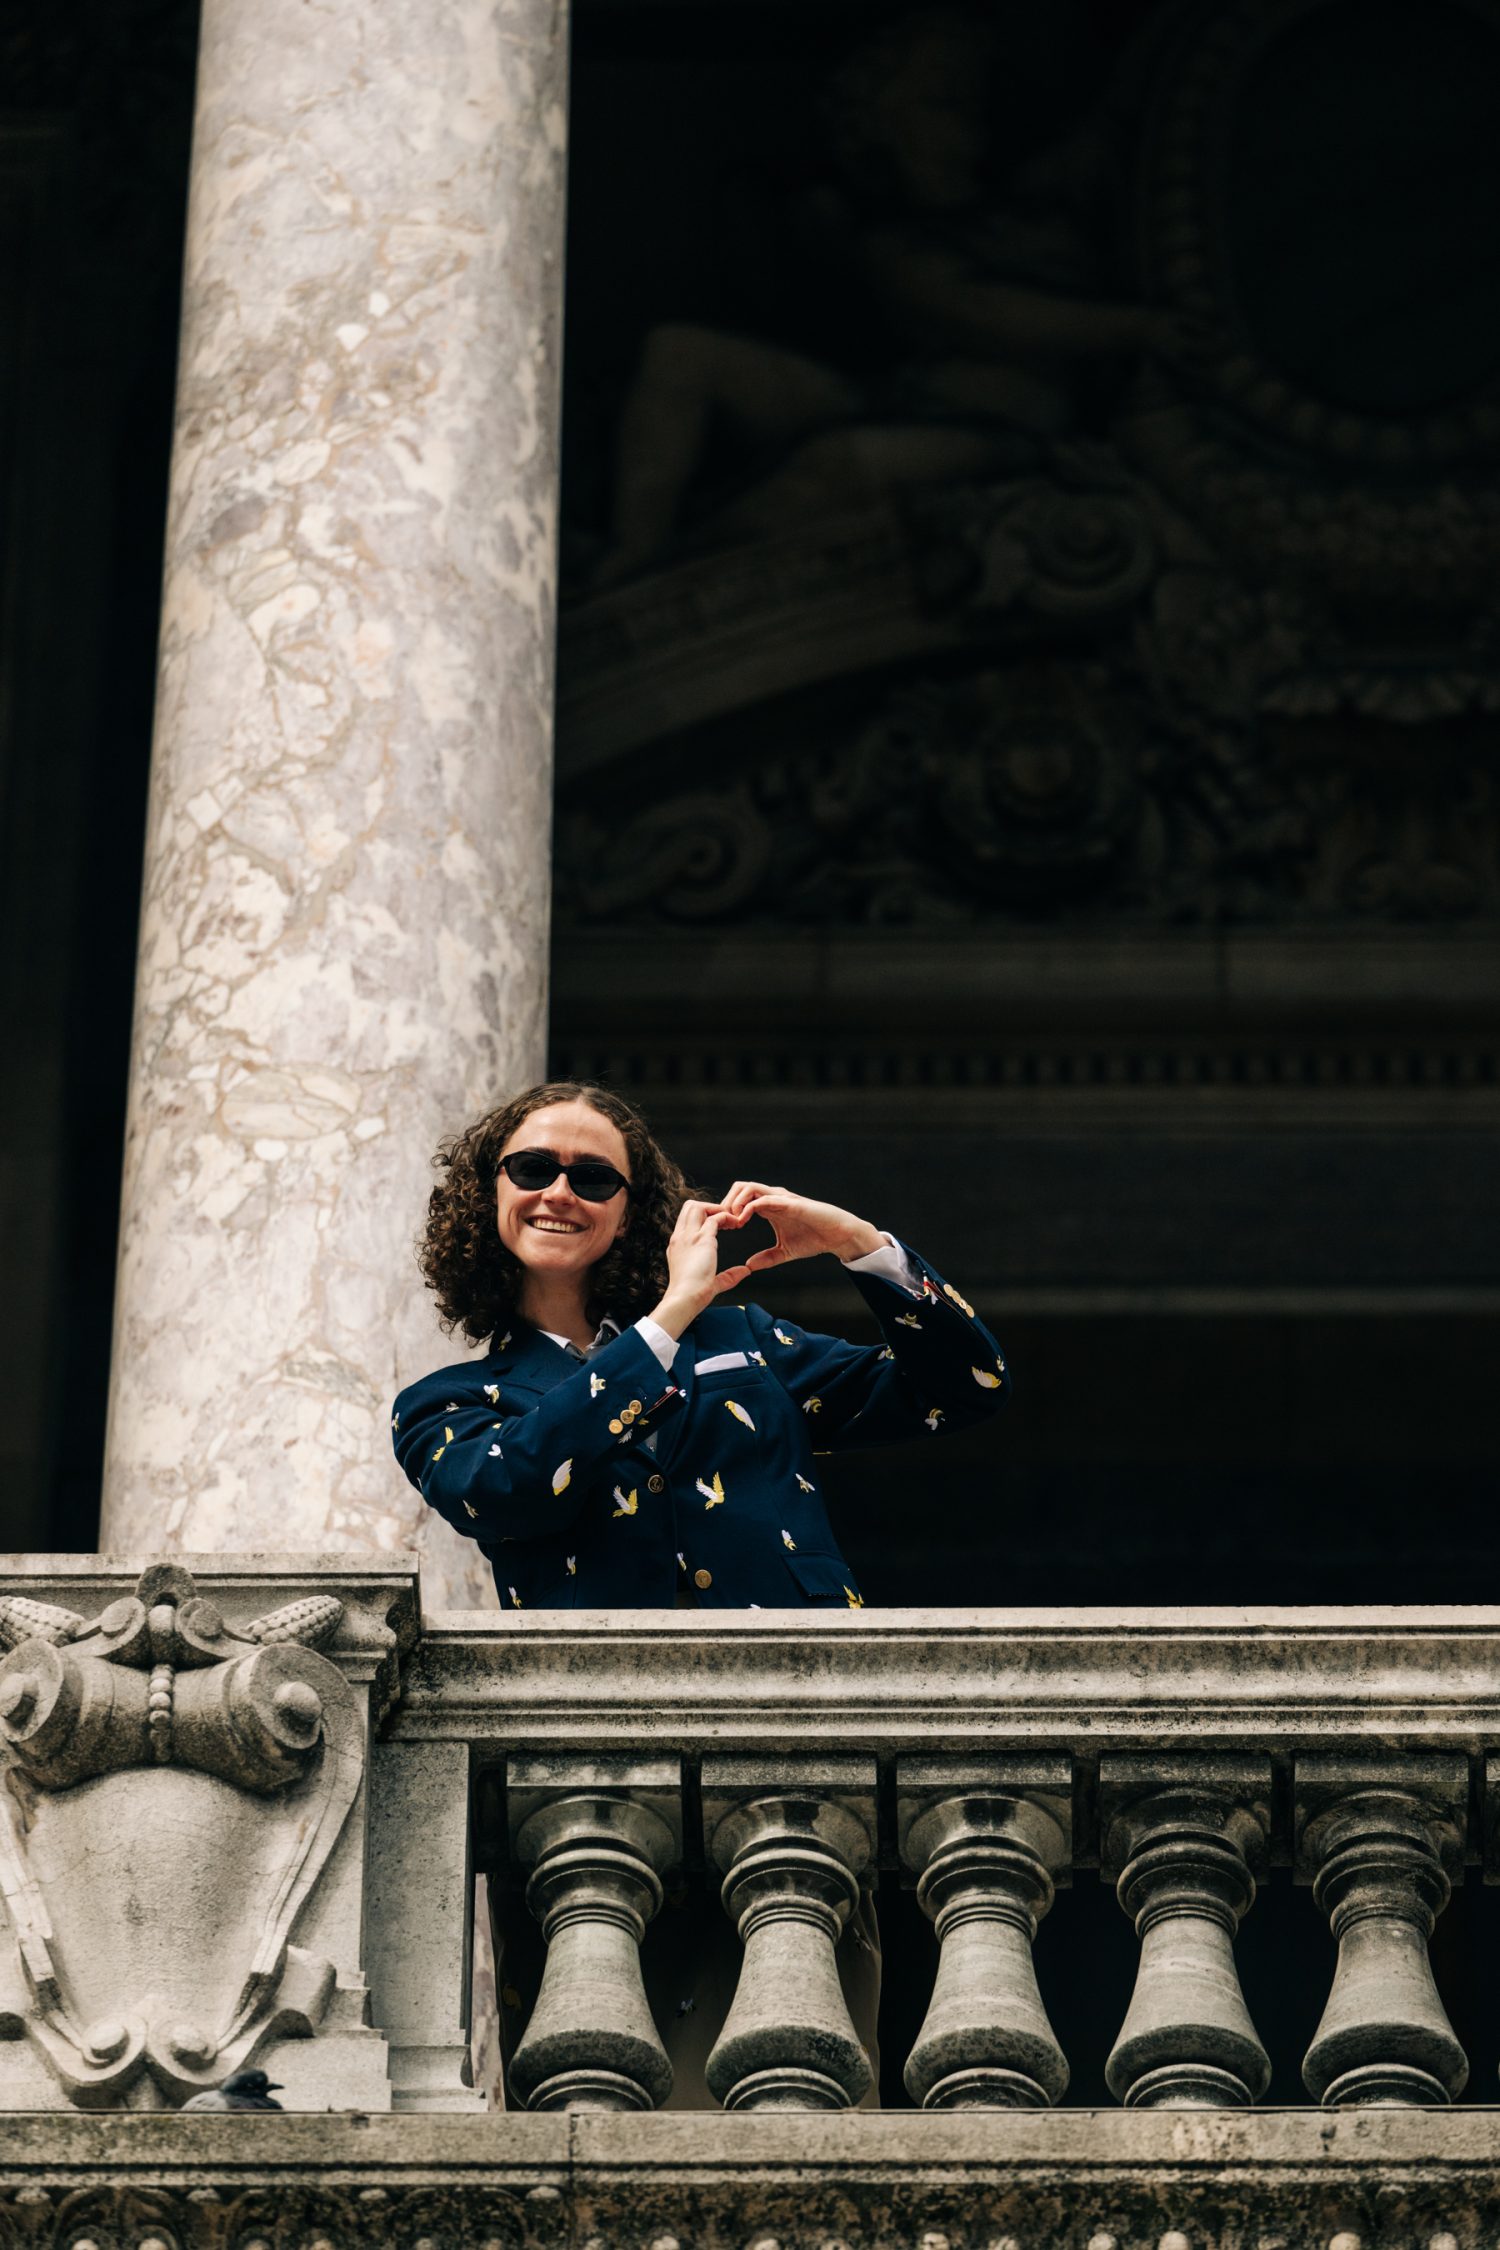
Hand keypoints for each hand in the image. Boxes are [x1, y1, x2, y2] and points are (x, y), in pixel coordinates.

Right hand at [650, 1198, 737, 1336]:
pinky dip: (727, 1217)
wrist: (684, 1299)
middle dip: (709, 1207)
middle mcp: (681, 1237)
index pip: (686, 1220)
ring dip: (716, 1209)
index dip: (703, 1218)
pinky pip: (715, 1217)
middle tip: (726, 1219)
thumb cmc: (692, 1295)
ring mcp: (689, 1236)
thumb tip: (745, 1271)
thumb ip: (729, 1275)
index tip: (719, 1226)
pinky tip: (736, 1225)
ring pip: (698, 1206)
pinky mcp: (701, 1239)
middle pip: (689, 1206)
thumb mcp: (712, 1281)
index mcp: (678, 1246)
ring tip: (731, 1220)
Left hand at [713, 1180, 881, 1286]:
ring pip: (748, 1187)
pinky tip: (742, 1221)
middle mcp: (772, 1198)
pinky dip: (749, 1207)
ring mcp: (780, 1197)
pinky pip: (763, 1198)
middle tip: (723, 1223)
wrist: (837, 1236)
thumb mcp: (784, 1252)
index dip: (728, 1211)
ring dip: (735, 1202)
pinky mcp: (789, 1202)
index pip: (740, 1199)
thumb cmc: (814, 1239)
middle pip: (739, 1188)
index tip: (723, 1229)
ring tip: (732, 1221)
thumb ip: (766, 1258)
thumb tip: (748, 1266)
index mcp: (769, 1207)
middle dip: (727, 1203)